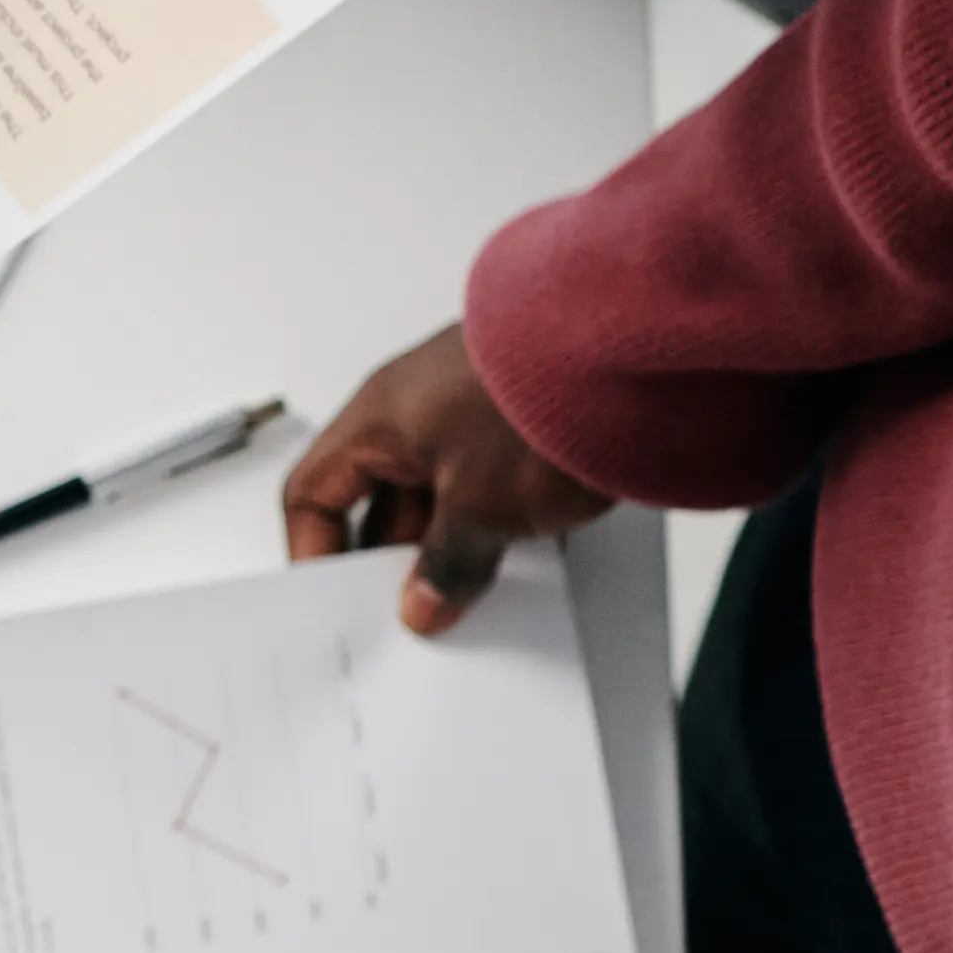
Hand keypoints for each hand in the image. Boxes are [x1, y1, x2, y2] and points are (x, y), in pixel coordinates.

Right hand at [281, 321, 614, 631]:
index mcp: (377, 419)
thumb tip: (424, 602)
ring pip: (441, 492)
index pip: (314, 492)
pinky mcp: (525, 416)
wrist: (638, 345)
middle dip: (397, 559)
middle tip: (417, 608)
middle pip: (381, 499)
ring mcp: (473, 409)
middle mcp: (416, 407)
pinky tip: (527, 550)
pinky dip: (501, 519)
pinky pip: (492, 480)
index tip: (340, 603)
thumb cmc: (541, 398)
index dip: (314, 550)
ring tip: (480, 585)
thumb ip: (444, 566)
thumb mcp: (478, 509)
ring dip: (455, 541)